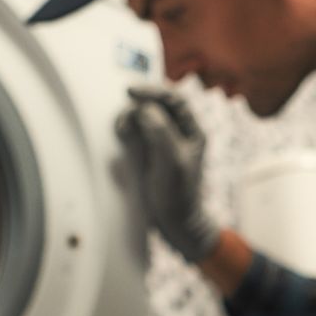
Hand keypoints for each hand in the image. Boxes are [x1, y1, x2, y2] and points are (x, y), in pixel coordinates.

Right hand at [115, 85, 220, 262]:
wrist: (175, 223)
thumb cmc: (180, 195)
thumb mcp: (172, 161)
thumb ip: (161, 132)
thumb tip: (145, 109)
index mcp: (193, 132)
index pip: (174, 101)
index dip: (153, 92)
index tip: (131, 92)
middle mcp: (178, 134)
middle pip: (156, 106)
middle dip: (138, 107)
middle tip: (124, 119)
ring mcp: (163, 143)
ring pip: (144, 119)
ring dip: (131, 119)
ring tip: (122, 129)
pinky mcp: (149, 154)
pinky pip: (136, 134)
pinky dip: (127, 131)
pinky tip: (122, 136)